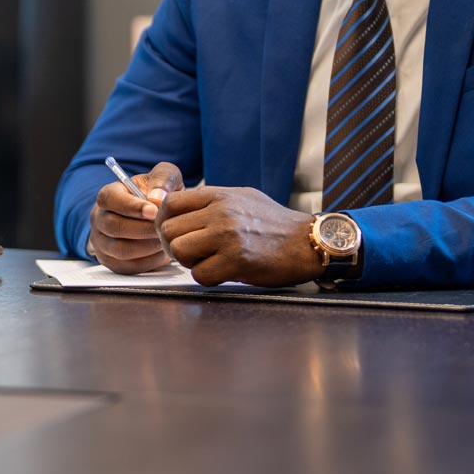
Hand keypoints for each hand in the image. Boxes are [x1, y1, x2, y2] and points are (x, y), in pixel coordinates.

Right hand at [88, 163, 182, 273]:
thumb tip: (157, 199)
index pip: (110, 199)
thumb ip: (163, 180)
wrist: (152, 215)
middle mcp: (99, 218)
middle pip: (114, 227)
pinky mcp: (111, 262)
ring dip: (147, 247)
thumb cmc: (156, 194)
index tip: (154, 211)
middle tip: (164, 229)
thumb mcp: (163, 177)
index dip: (131, 206)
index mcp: (108, 195)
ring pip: (120, 250)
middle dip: (143, 229)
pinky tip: (161, 253)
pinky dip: (148, 262)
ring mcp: (102, 242)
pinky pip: (128, 267)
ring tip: (165, 240)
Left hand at [158, 187, 321, 287]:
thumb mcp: (242, 198)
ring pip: (179, 251)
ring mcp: (227, 236)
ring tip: (208, 261)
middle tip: (192, 253)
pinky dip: (207, 277)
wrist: (307, 242)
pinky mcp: (236, 261)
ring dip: (189, 262)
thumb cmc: (275, 222)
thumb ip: (211, 200)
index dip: (167, 220)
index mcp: (219, 196)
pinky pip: (199, 275)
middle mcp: (220, 213)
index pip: (170, 203)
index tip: (177, 232)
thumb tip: (179, 204)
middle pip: (169, 230)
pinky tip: (223, 272)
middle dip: (176, 245)